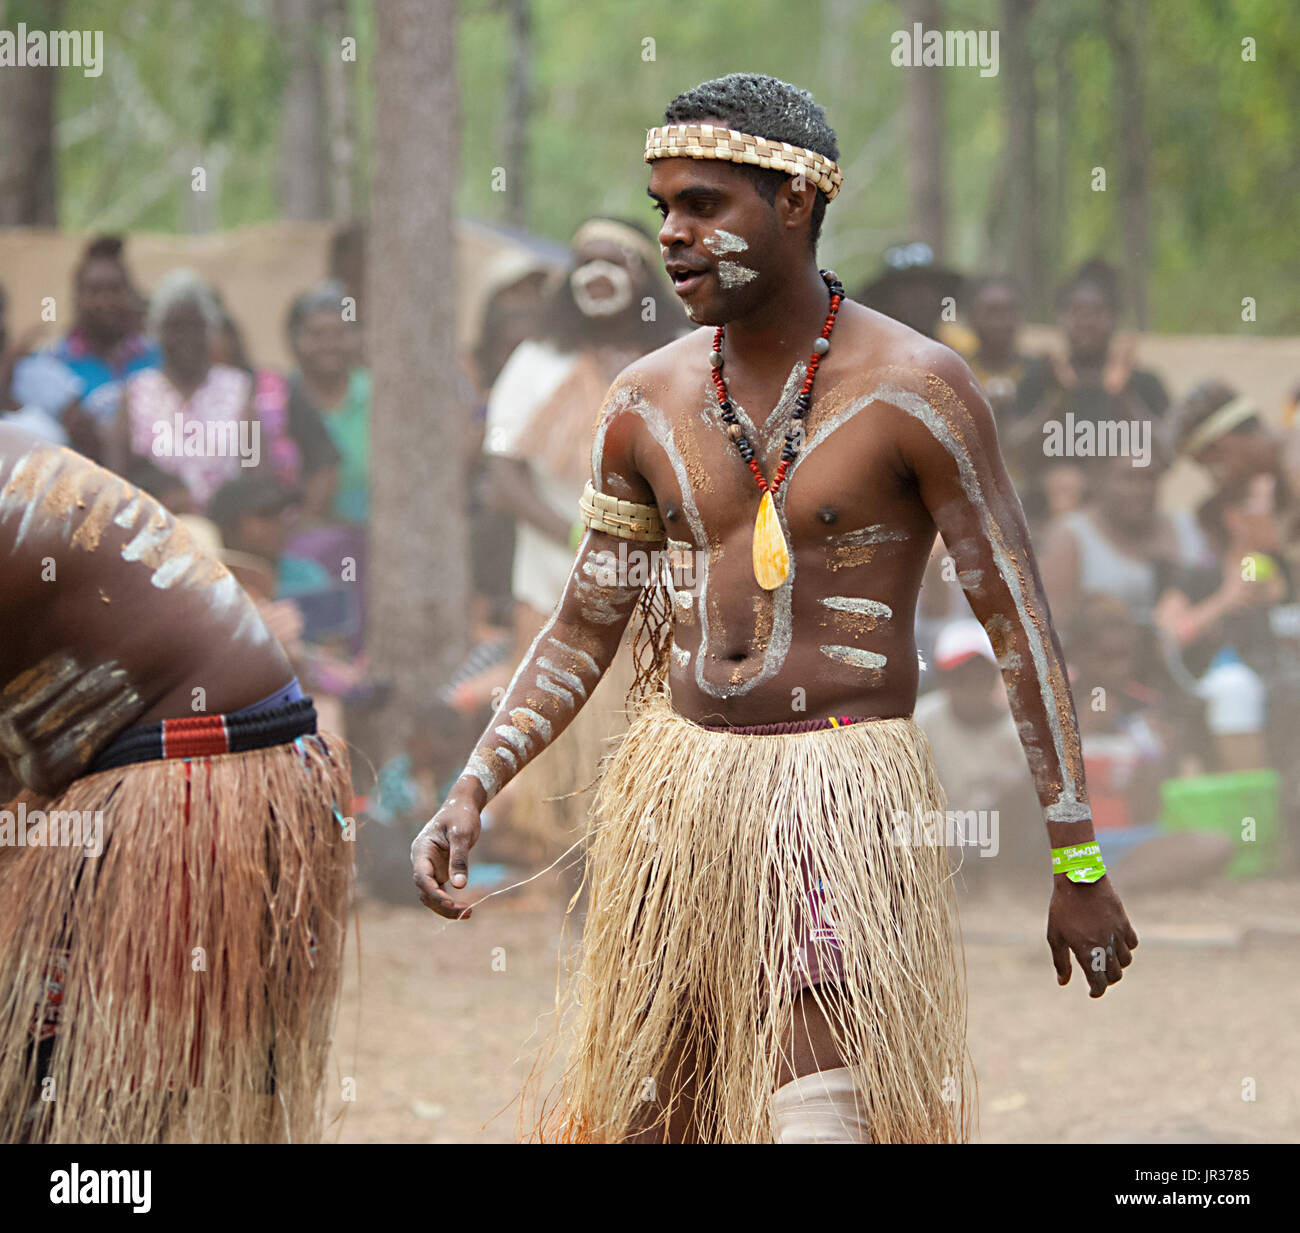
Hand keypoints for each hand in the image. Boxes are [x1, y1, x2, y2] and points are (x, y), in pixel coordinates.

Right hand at [411, 791, 481, 919]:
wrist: (462, 806)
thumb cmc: (461, 816)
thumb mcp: (462, 834)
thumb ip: (459, 859)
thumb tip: (460, 886)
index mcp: (421, 850)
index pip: (422, 877)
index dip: (434, 893)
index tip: (451, 902)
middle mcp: (422, 861)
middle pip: (425, 891)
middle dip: (443, 905)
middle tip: (466, 912)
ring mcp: (429, 868)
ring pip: (431, 895)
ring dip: (446, 907)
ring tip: (468, 913)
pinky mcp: (439, 871)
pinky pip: (440, 891)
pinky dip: (450, 902)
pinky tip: (465, 908)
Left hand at [1046, 875, 1137, 996]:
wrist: (1078, 879)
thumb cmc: (1063, 908)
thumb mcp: (1055, 935)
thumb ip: (1061, 961)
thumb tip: (1063, 982)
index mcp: (1087, 951)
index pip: (1098, 982)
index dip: (1096, 991)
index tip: (1092, 992)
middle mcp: (1105, 946)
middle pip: (1114, 975)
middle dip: (1106, 980)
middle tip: (1097, 977)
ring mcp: (1117, 934)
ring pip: (1125, 961)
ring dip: (1117, 965)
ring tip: (1105, 961)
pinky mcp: (1124, 923)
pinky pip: (1132, 944)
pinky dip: (1126, 949)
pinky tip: (1115, 945)